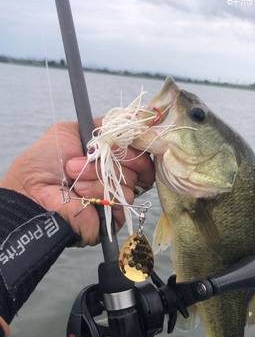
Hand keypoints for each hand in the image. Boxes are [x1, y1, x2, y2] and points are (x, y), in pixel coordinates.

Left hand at [0, 119, 154, 246]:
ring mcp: (115, 197)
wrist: (33, 191)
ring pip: (129, 181)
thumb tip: (127, 120)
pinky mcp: (114, 216)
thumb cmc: (44, 164)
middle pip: (140, 164)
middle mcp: (114, 176)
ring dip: (99, 175)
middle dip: (115, 157)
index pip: (138, 150)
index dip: (136, 144)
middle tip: (90, 157)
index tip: (127, 139)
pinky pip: (123, 200)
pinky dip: (100, 192)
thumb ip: (99, 125)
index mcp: (107, 158)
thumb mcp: (68, 132)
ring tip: (75, 178)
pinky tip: (81, 194)